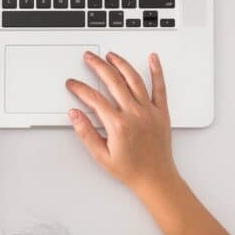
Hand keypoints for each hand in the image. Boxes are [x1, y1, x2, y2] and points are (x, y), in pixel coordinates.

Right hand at [65, 51, 177, 194]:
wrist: (156, 179)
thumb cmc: (130, 170)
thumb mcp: (101, 156)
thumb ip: (86, 132)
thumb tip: (75, 114)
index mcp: (118, 125)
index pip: (94, 99)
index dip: (80, 88)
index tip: (73, 83)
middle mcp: (134, 114)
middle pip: (113, 82)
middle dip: (98, 66)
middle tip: (89, 57)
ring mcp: (149, 111)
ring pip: (134, 80)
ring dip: (121, 64)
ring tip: (111, 55)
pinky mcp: (161, 112)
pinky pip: (160, 88)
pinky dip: (157, 71)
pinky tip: (153, 59)